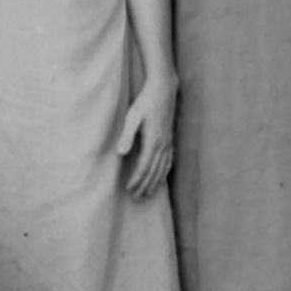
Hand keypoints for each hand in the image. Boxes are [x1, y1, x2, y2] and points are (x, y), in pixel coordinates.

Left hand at [116, 72, 177, 201]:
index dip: (136, 180)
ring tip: (147, 195)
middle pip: (153, 172)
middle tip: (136, 199)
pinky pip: (168, 162)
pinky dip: (164, 173)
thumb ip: (127, 135)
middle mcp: (163, 145)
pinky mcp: (170, 140)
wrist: (163, 91)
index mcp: (153, 141)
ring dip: (154, 183)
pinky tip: (160, 179)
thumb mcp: (132, 117)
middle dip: (145, 186)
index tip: (128, 190)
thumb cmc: (145, 103)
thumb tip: (120, 153)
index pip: (143, 166)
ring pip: (162, 169)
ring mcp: (168, 143)